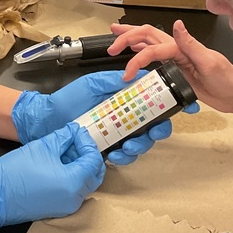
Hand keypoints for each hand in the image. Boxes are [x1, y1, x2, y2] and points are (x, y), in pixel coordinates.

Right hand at [0, 122, 104, 232]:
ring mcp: (67, 206)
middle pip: (93, 173)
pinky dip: (72, 176)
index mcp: (73, 183)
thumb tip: (74, 131)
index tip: (76, 132)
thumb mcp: (43, 147)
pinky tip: (59, 162)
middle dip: (87, 155)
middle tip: (75, 141)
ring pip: (85, 182)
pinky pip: (74, 190)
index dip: (86, 143)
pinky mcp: (58, 208)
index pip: (93, 160)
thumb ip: (64, 137)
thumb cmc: (15, 172)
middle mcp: (74, 198)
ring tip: (65, 149)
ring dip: (79, 165)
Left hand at [11, 69, 195, 165]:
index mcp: (125, 100)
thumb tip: (140, 75)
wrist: (47, 119)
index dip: (171, 106)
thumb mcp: (93, 83)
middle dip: (158, 131)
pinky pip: (124, 156)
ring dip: (140, 146)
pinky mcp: (108, 149)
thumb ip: (115, 80)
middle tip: (154, 132)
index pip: (153, 103)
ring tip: (128, 146)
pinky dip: (124, 156)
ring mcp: (117, 134)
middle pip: (154, 126)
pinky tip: (116, 154)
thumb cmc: (68, 99)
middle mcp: (125, 118)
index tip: (185, 108)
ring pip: (141, 144)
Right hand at [108, 20, 232, 113]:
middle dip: (126, 37)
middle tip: (110, 46)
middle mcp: (177, 49)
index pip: (152, 48)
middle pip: (147, 36)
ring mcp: (176, 58)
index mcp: (181, 47)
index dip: (137, 59)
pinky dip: (142, 51)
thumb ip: (191, 44)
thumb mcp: (210, 62)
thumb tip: (177, 25)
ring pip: (149, 42)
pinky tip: (135, 52)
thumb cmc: (227, 79)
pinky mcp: (176, 68)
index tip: (127, 75)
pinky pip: (155, 56)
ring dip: (132, 38)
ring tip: (115, 38)